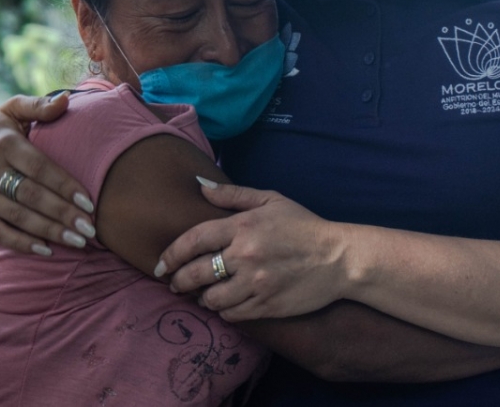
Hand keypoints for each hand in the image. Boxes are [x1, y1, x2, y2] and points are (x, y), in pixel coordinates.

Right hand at [0, 93, 94, 254]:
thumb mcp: (13, 110)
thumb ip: (39, 106)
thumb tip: (66, 100)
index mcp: (5, 144)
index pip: (40, 168)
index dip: (65, 185)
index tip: (89, 202)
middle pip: (32, 196)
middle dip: (62, 214)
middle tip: (90, 229)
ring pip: (19, 217)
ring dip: (49, 231)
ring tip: (77, 241)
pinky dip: (22, 243)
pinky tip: (46, 250)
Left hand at [156, 181, 349, 321]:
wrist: (339, 259)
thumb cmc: (303, 226)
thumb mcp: (271, 200)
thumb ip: (233, 195)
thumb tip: (199, 186)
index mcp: (243, 226)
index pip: (193, 241)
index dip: (171, 254)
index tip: (161, 264)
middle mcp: (245, 255)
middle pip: (195, 274)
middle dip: (178, 281)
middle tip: (174, 283)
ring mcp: (256, 283)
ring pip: (211, 299)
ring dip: (202, 298)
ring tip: (203, 294)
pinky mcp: (266, 306)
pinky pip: (232, 314)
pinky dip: (224, 311)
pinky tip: (226, 304)